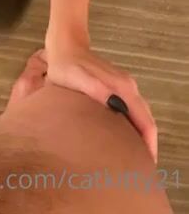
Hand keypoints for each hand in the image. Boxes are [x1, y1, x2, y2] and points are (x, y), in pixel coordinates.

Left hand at [43, 36, 157, 162]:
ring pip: (140, 116)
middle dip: (146, 144)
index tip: (143, 165)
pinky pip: (132, 111)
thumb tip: (115, 105)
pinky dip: (133, 126)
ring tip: (130, 157)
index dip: (147, 145)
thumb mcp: (77, 77)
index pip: (145, 122)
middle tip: (136, 168)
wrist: (65, 46)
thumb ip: (96, 89)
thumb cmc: (67, 65)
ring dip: (140, 136)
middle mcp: (129, 87)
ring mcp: (125, 86)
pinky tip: (122, 138)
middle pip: (146, 121)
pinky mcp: (118, 87)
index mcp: (123, 88)